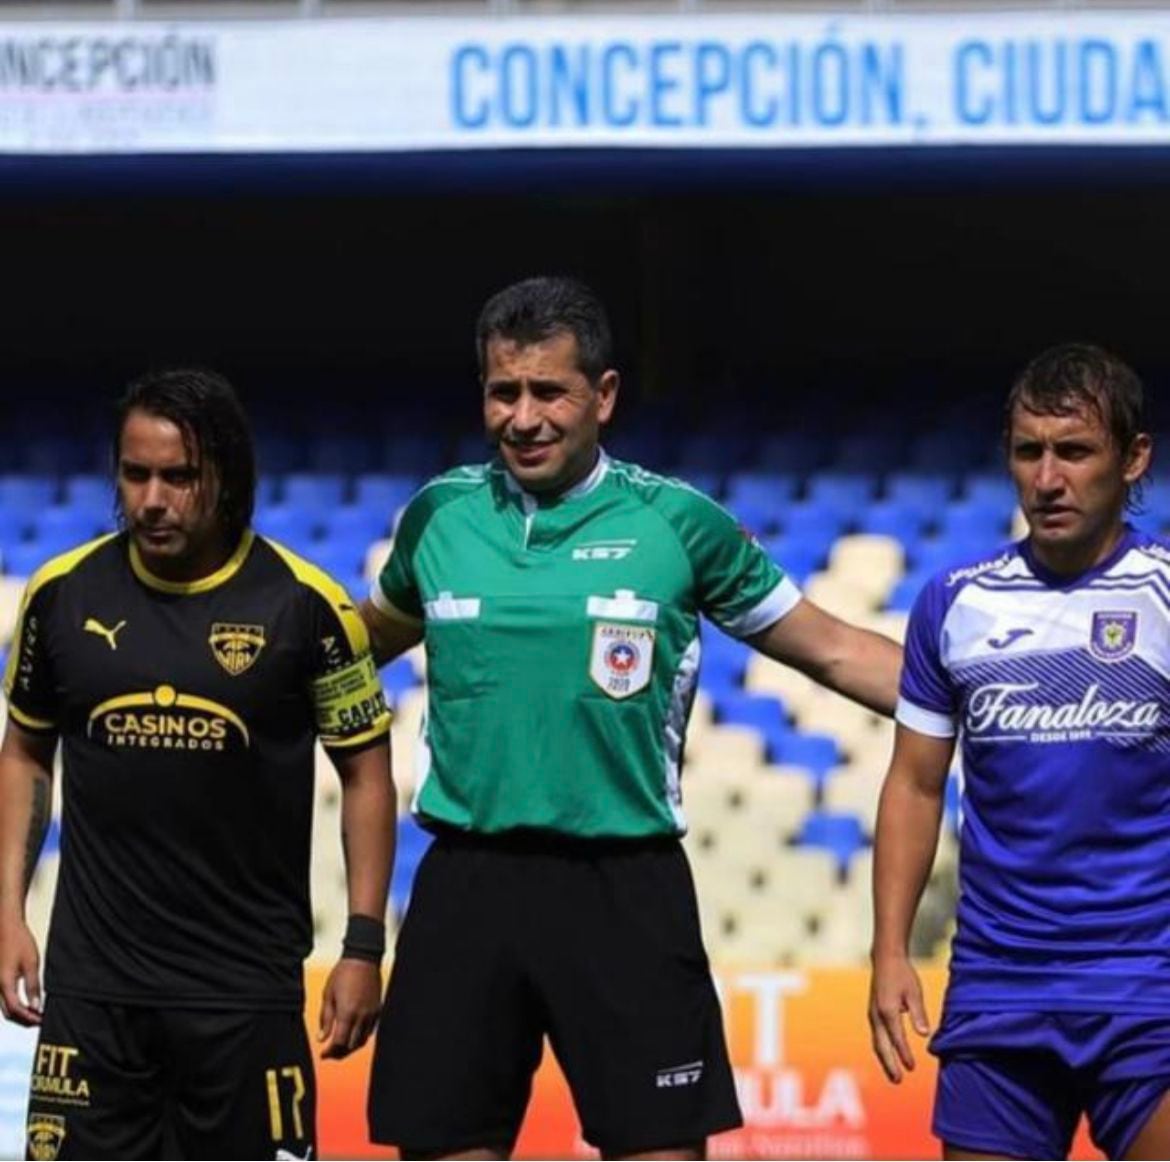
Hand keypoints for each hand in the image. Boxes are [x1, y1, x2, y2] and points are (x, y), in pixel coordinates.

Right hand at [0, 916, 41, 1025]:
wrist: (6, 927)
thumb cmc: (18, 942)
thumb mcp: (31, 963)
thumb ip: (33, 985)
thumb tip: (36, 1005)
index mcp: (4, 984)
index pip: (16, 1009)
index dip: (28, 1017)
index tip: (41, 1020)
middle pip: (8, 1012)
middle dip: (23, 1019)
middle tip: (39, 1020)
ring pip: (5, 1007)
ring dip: (19, 1013)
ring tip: (35, 1014)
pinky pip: (4, 999)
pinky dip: (15, 1005)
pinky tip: (27, 1003)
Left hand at [318, 959, 381, 1059]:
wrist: (363, 958)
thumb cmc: (343, 974)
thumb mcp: (328, 995)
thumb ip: (325, 1019)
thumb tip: (321, 1038)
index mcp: (347, 1013)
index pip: (339, 1043)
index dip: (330, 1052)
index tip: (323, 1054)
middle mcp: (361, 1016)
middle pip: (351, 1046)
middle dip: (339, 1053)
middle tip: (330, 1053)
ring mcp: (371, 1013)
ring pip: (362, 1041)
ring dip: (350, 1047)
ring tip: (341, 1046)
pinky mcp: (377, 1009)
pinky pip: (370, 1030)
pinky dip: (360, 1037)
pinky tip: (353, 1033)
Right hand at [868, 951, 929, 1082]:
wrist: (885, 959)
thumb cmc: (903, 974)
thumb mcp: (914, 992)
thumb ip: (918, 1014)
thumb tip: (924, 1035)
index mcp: (888, 1010)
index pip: (897, 1038)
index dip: (904, 1054)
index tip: (912, 1067)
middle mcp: (877, 1014)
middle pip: (882, 1045)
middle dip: (889, 1064)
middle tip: (898, 1081)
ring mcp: (872, 1014)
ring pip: (877, 1043)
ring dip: (884, 1060)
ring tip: (894, 1075)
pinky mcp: (873, 1013)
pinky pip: (876, 1036)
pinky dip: (882, 1049)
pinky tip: (888, 1056)